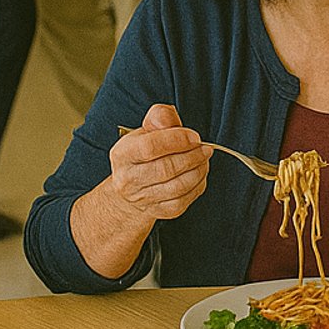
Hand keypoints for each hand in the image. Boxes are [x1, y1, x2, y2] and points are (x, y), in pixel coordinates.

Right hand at [104, 103, 211, 224]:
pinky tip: (199, 175)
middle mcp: (127, 179)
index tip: (194, 137)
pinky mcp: (157, 211)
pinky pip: (182, 202)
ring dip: (198, 171)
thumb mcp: (148, 129)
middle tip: (205, 148)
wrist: (132, 186)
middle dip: (192, 156)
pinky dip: (197, 187)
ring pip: (177, 187)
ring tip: (204, 159)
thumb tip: (168, 119)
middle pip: (166, 169)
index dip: (177, 140)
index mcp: (122, 154)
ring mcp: (141, 199)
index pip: (150, 147)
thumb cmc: (145, 153)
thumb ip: (159, 117)